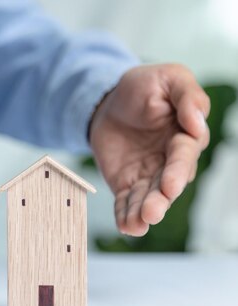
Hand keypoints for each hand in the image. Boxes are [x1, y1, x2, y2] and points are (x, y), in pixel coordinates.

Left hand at [89, 64, 210, 236]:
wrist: (108, 100)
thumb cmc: (144, 86)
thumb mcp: (168, 78)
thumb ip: (186, 96)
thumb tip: (197, 123)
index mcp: (184, 135)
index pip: (183, 154)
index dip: (177, 169)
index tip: (170, 184)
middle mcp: (169, 160)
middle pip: (168, 182)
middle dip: (161, 198)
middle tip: (153, 211)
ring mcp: (148, 174)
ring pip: (149, 197)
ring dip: (143, 212)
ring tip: (137, 225)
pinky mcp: (127, 183)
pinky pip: (126, 202)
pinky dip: (125, 214)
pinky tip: (126, 227)